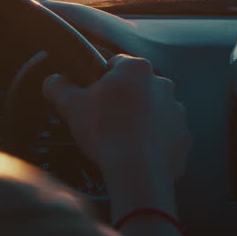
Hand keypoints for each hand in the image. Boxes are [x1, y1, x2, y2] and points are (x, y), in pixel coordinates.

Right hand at [42, 55, 190, 208]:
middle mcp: (163, 84)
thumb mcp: (70, 105)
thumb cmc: (105, 133)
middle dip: (122, 100)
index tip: (92, 95)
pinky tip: (136, 154)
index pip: (115, 63)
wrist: (137, 172)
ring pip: (153, 111)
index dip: (100, 78)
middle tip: (103, 119)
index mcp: (136, 69)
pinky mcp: (184, 138)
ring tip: (120, 140)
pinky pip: (165, 136)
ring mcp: (177, 112)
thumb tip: (53, 81)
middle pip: (136, 87)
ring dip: (140, 120)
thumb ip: (58, 86)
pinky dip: (153, 143)